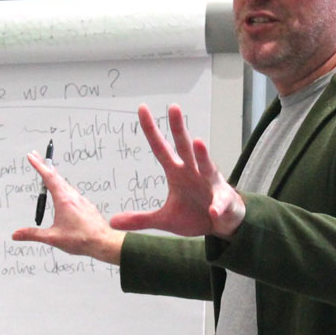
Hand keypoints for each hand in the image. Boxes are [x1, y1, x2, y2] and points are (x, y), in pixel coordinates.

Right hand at [11, 150, 124, 264]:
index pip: (48, 178)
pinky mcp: (86, 206)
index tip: (32, 156)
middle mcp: (73, 197)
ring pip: (65, 184)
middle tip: (37, 156)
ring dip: (55, 176)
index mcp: (64, 200)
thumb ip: (33, 235)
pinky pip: (72, 192)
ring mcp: (81, 200)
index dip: (38, 165)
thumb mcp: (53, 237)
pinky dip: (63, 187)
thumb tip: (16, 234)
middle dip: (45, 166)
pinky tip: (63, 193)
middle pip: (56, 177)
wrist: (103, 242)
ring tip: (48, 172)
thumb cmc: (81, 239)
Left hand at [109, 104, 244, 237]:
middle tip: (173, 107)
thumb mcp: (165, 219)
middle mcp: (193, 172)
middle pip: (184, 147)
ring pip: (206, 166)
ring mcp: (210, 183)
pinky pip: (219, 203)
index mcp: (177, 172)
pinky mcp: (224, 200)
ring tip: (198, 142)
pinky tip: (213, 211)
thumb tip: (112, 222)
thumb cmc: (194, 215)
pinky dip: (217, 206)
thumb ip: (140, 219)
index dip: (151, 130)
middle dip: (178, 128)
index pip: (160, 147)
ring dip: (202, 155)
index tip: (142, 108)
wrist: (222, 226)